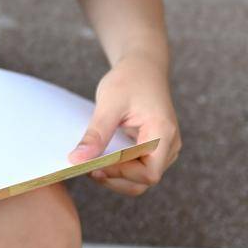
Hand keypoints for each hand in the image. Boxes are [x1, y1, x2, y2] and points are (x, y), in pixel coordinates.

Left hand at [66, 55, 181, 196]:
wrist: (143, 67)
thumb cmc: (129, 80)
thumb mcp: (109, 103)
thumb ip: (96, 133)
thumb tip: (76, 160)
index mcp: (164, 133)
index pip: (148, 173)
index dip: (121, 174)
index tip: (93, 166)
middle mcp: (170, 145)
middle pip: (145, 179)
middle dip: (116, 178)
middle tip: (87, 168)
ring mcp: (164, 149)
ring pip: (141, 178)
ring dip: (117, 177)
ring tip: (92, 164)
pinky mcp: (155, 149)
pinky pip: (139, 169)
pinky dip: (120, 169)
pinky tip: (101, 160)